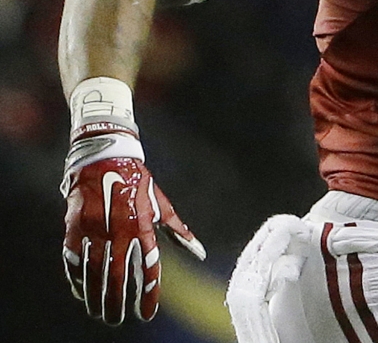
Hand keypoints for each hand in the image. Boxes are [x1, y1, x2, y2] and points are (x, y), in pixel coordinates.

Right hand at [62, 132, 205, 323]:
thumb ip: (180, 232)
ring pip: (94, 272)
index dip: (147, 293)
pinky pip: (74, 259)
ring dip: (96, 296)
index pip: (147, 267)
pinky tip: (81, 294)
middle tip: (118, 321)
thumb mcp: (162, 206)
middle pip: (117, 276)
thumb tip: (201, 253)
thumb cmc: (140, 184)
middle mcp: (118, 230)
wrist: (107, 158)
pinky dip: (77, 279)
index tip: (147, 314)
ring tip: (101, 314)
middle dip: (118, 302)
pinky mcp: (74, 226)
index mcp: (143, 226)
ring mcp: (94, 229)